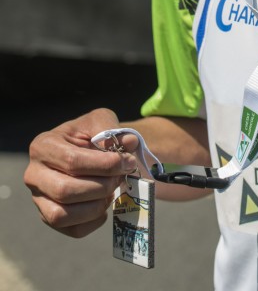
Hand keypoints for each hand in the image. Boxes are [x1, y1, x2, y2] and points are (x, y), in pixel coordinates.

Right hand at [24, 108, 138, 237]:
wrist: (88, 150)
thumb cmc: (91, 135)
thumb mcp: (101, 121)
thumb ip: (114, 131)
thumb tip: (129, 144)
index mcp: (43, 145)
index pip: (72, 161)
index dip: (104, 165)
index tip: (127, 162)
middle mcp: (34, 174)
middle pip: (65, 191)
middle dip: (101, 186)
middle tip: (120, 178)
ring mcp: (39, 199)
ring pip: (63, 215)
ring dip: (96, 205)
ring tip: (112, 191)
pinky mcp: (49, 217)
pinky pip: (72, 229)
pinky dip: (94, 221)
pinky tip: (105, 204)